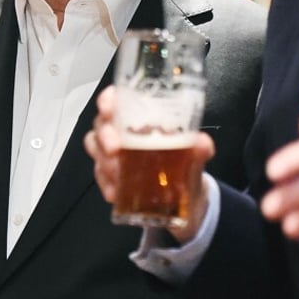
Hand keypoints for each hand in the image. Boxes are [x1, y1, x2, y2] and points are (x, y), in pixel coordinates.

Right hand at [84, 86, 215, 243]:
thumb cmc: (186, 163)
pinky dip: (105, 184)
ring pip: (95, 150)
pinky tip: (114, 192)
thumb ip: (199, 149)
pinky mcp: (112, 178)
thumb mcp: (195, 156)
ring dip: (103, 161)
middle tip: (114, 148)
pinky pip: (100, 178)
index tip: (109, 107)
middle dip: (104, 135)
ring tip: (117, 173)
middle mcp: (124, 132)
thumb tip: (202, 143)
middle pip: (101, 125)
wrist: (188, 198)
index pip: (118, 99)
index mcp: (142, 117)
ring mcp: (114, 155)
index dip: (108, 99)